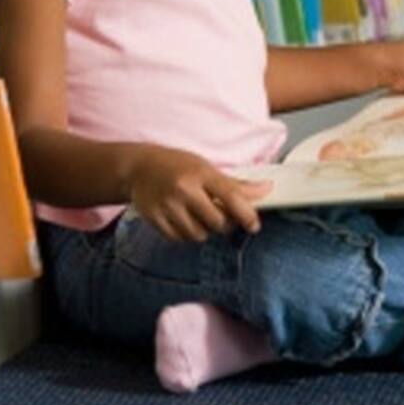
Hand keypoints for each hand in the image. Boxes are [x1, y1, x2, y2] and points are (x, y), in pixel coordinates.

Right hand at [126, 145, 272, 242]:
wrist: (138, 167)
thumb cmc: (176, 165)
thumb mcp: (204, 167)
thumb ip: (233, 184)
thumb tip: (266, 190)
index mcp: (200, 173)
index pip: (231, 197)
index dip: (247, 214)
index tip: (254, 225)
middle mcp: (184, 189)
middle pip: (217, 222)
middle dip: (224, 224)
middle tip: (220, 216)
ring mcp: (168, 205)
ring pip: (199, 235)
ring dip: (203, 230)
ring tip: (197, 215)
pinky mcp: (155, 219)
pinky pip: (179, 239)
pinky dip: (185, 234)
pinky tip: (181, 219)